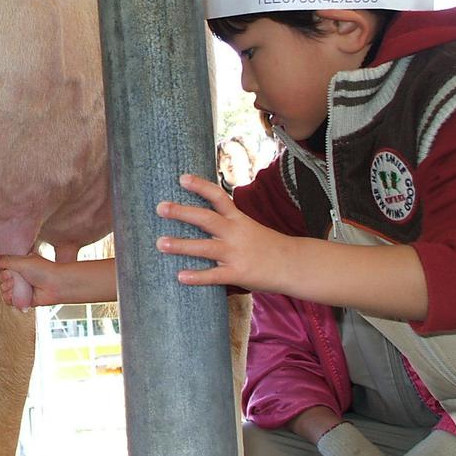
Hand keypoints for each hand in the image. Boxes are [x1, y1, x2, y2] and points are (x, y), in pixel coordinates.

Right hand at [0, 252, 61, 308]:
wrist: (56, 285)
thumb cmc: (43, 271)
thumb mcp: (22, 261)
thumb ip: (6, 260)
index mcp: (20, 264)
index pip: (2, 267)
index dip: (2, 270)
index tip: (7, 270)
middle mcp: (19, 276)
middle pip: (1, 280)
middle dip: (4, 280)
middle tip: (13, 279)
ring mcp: (21, 288)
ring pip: (3, 291)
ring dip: (6, 290)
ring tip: (14, 287)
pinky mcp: (23, 298)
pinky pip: (9, 301)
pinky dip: (9, 299)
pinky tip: (14, 296)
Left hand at [156, 174, 292, 291]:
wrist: (295, 265)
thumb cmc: (268, 246)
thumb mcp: (249, 228)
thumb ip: (227, 223)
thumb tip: (199, 218)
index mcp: (238, 219)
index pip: (218, 197)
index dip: (200, 186)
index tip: (181, 178)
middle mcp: (236, 233)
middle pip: (206, 219)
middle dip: (182, 212)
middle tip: (160, 207)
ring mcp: (237, 253)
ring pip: (205, 248)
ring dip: (181, 245)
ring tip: (160, 243)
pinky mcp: (239, 274)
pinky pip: (215, 275)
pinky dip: (198, 276)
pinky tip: (180, 277)